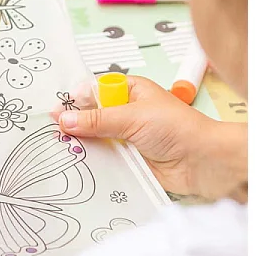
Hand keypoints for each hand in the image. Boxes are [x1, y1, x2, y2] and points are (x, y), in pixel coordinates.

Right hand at [57, 76, 246, 200]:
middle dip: (74, 124)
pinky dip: (91, 162)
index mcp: (130, 91)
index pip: (95, 91)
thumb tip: (65, 120)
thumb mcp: (132, 117)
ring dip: (82, 144)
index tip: (57, 111)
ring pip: (95, 139)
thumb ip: (97, 120)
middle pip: (91, 116)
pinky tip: (75, 164)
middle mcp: (127, 113)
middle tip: (54, 132)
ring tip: (59, 149)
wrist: (201, 162)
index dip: (75, 100)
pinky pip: (103, 159)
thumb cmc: (176, 128)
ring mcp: (126, 137)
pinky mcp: (128, 159)